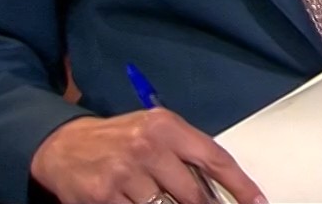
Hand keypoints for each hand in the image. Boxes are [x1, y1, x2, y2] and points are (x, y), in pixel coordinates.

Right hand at [30, 109, 264, 203]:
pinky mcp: (103, 198)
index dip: (241, 186)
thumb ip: (186, 152)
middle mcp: (147, 147)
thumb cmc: (119, 139)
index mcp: (166, 126)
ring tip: (162, 200)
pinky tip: (138, 202)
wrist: (63, 146)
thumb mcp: (154, 130)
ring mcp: (124, 175)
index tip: (258, 203)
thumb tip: (221, 187)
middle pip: (195, 195)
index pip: (215, 158)